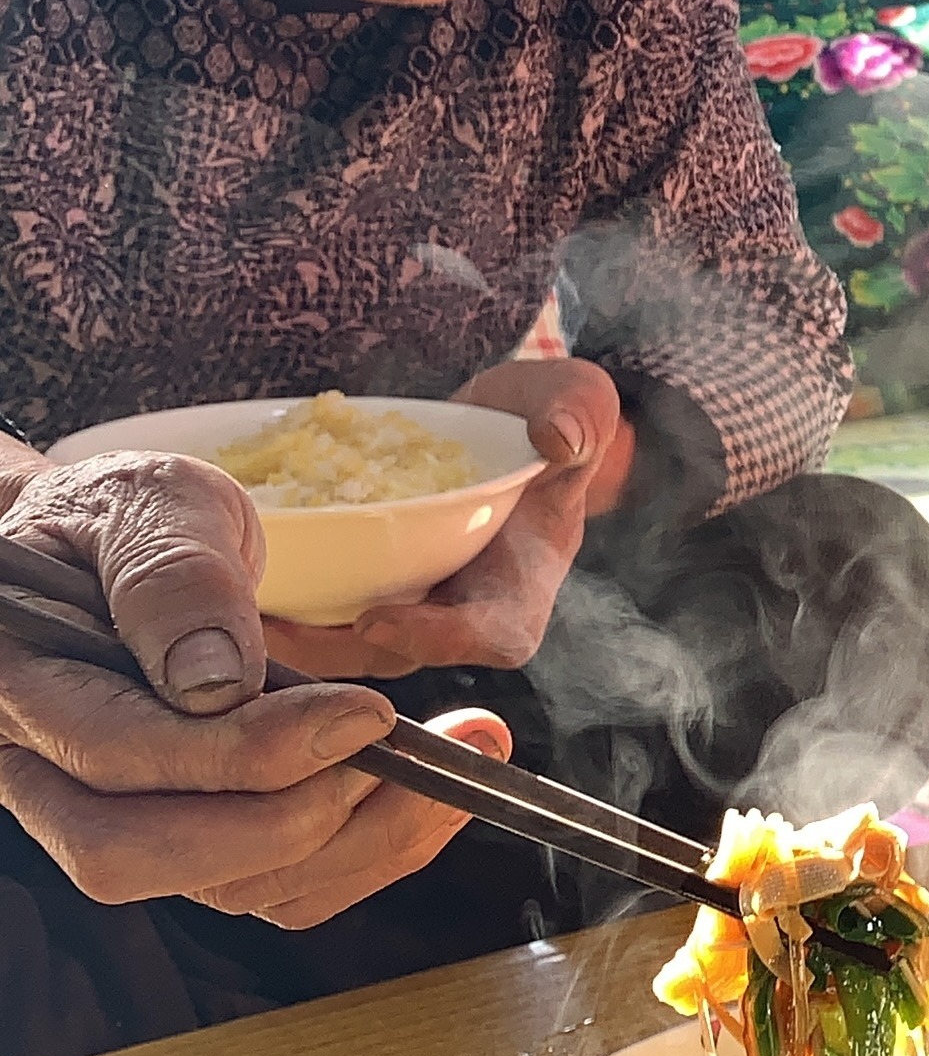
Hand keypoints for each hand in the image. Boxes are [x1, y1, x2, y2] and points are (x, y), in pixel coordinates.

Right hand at [0, 449, 512, 922]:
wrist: (123, 544)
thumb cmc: (128, 517)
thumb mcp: (153, 504)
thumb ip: (175, 578)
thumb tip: (214, 678)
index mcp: (22, 686)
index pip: (118, 755)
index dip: (246, 753)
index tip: (365, 714)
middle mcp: (45, 774)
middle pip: (143, 855)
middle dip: (298, 822)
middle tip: (421, 760)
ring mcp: (112, 817)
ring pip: (220, 888)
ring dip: (356, 846)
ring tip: (459, 773)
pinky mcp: (187, 837)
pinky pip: (270, 885)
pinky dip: (362, 855)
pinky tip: (429, 795)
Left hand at [265, 358, 622, 678]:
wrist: (494, 417)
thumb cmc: (540, 412)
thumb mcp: (571, 399)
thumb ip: (578, 413)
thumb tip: (557, 438)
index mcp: (524, 576)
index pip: (497, 635)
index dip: (440, 640)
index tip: (377, 619)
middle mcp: (464, 603)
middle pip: (405, 656)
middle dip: (336, 653)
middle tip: (271, 631)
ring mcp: (410, 597)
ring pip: (349, 644)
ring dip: (293, 640)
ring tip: (232, 615)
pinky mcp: (362, 580)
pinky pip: (319, 610)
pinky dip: (277, 605)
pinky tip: (222, 581)